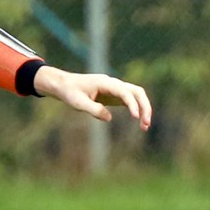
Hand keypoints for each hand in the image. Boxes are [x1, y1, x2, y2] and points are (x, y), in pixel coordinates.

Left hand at [34, 66, 151, 130]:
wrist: (63, 85)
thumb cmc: (69, 92)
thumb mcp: (78, 102)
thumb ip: (93, 109)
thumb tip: (109, 118)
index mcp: (104, 83)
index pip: (124, 91)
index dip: (132, 103)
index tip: (135, 117)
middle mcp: (113, 84)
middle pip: (137, 91)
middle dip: (144, 106)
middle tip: (146, 124)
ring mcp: (115, 89)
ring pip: (136, 96)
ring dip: (143, 109)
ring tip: (145, 127)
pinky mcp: (114, 96)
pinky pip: (130, 102)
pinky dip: (137, 111)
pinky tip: (140, 123)